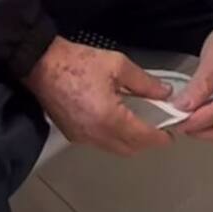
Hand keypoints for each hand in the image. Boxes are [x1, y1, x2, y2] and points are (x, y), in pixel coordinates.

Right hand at [24, 36, 174, 156]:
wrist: (41, 64)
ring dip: (128, 141)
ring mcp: (82, 137)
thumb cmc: (78, 62)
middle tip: (156, 127)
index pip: (142, 137)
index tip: (170, 133)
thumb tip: (164, 93)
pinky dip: (111, 138)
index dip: (160, 137)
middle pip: (129, 149)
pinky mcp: (72, 135)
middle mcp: (96, 135)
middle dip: (145, 141)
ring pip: (114, 148)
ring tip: (136, 123)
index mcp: (110, 118)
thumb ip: (144, 82)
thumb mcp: (117, 65)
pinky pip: (98, 143)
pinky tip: (114, 120)